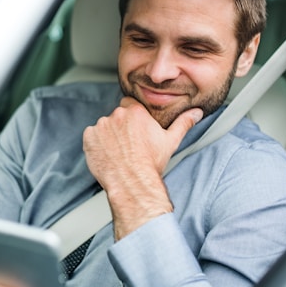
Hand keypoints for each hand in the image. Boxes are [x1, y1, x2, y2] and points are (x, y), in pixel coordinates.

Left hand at [82, 97, 201, 239]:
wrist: (131, 181)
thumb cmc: (151, 163)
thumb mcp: (171, 141)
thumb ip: (183, 123)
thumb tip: (196, 112)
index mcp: (136, 111)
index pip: (130, 105)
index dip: (132, 117)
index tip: (135, 130)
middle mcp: (117, 114)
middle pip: (116, 116)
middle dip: (120, 127)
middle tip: (128, 144)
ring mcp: (101, 125)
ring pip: (104, 126)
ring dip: (108, 135)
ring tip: (118, 152)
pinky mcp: (89, 137)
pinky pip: (91, 136)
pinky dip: (96, 144)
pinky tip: (107, 155)